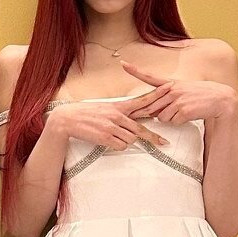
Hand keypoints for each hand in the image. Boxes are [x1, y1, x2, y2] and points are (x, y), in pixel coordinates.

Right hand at [47, 94, 169, 151]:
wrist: (68, 119)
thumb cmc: (85, 114)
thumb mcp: (104, 109)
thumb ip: (119, 114)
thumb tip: (130, 123)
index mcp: (118, 106)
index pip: (141, 100)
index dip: (156, 95)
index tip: (169, 90)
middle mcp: (117, 116)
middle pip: (140, 129)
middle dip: (153, 137)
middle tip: (164, 142)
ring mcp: (112, 127)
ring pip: (130, 139)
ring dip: (125, 141)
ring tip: (113, 136)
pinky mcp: (105, 137)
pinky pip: (120, 146)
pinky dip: (116, 146)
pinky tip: (107, 140)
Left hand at [119, 61, 237, 124]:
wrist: (220, 100)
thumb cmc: (200, 96)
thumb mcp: (183, 91)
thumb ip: (167, 99)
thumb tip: (154, 111)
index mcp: (170, 84)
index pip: (149, 77)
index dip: (135, 71)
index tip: (123, 64)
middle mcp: (172, 90)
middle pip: (151, 106)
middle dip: (151, 114)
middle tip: (155, 114)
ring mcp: (177, 100)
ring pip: (161, 117)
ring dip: (169, 119)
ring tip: (183, 111)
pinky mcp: (183, 110)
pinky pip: (172, 122)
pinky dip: (179, 122)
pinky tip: (188, 115)